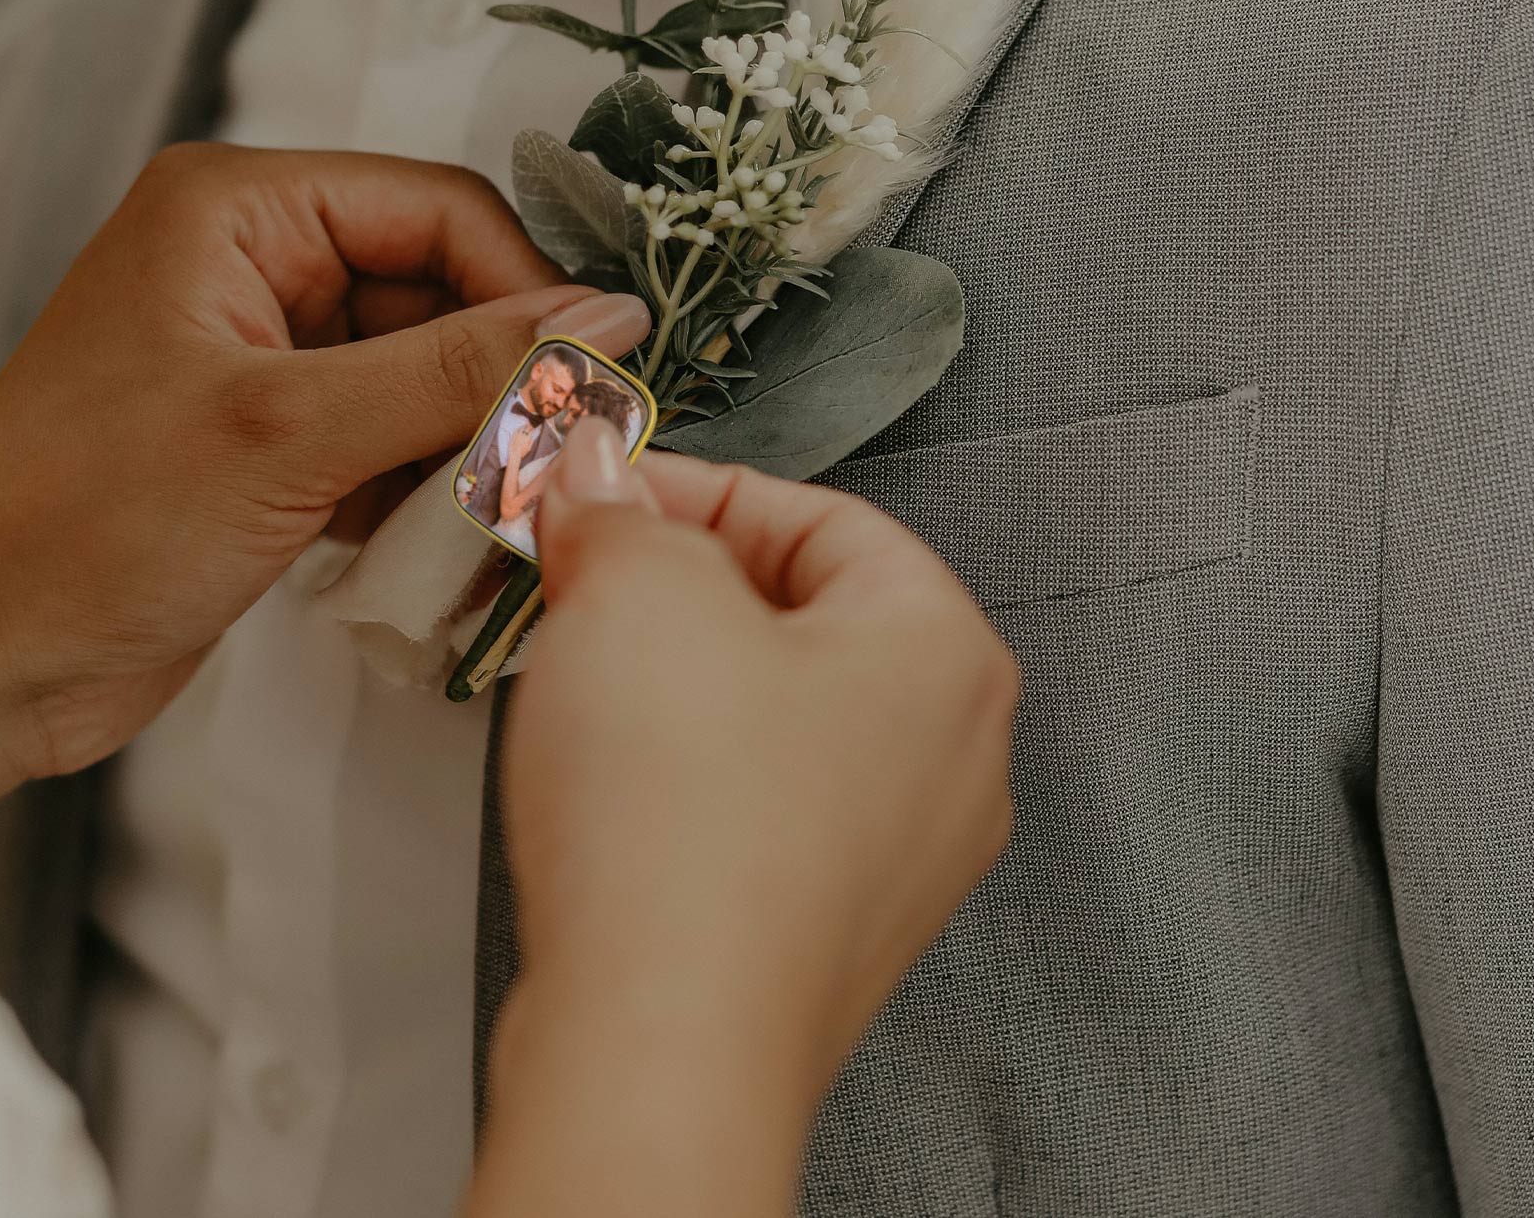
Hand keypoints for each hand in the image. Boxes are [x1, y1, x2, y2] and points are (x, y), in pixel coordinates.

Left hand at [0, 144, 651, 826]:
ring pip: (432, 376)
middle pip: (445, 294)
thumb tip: (604, 320)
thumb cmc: (78, 527)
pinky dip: (432, 492)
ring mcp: (272, 360)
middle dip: (497, 382)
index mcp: (240, 211)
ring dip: (471, 447)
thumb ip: (459, 369)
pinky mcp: (283, 442)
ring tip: (488, 516)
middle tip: (548, 459)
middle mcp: (260, 268)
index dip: (524, 288)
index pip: (440, 211)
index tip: (586, 372)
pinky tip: (435, 546)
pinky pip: (400, 440)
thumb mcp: (290, 431)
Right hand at [472, 420, 1016, 1217]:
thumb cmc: (683, 827)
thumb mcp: (639, 596)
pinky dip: (688, 770)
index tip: (600, 500)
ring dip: (675, 675)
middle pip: (803, 611)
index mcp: (946, 649)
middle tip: (580, 580)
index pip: (819, 515)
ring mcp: (901, 852)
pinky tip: (619, 781)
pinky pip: (761, 801)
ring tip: (586, 679)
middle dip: (677, 584)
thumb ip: (623, 515)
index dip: (692, 492)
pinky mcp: (832, 924)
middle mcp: (953, 752)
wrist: (658, 1049)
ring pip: (778, 709)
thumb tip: (600, 484)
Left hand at [511, 423, 534, 453]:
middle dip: (529, 426)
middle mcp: (523, 435)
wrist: (514, 454)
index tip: (533, 427)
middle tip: (530, 424)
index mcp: (528, 438)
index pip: (531, 431)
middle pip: (526, 428)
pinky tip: (519, 427)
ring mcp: (517, 435)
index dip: (533, 428)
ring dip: (524, 426)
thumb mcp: (529, 448)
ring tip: (525, 424)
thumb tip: (532, 437)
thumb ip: (531, 442)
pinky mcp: (513, 436)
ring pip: (521, 428)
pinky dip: (518, 428)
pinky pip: (516, 430)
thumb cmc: (522, 453)